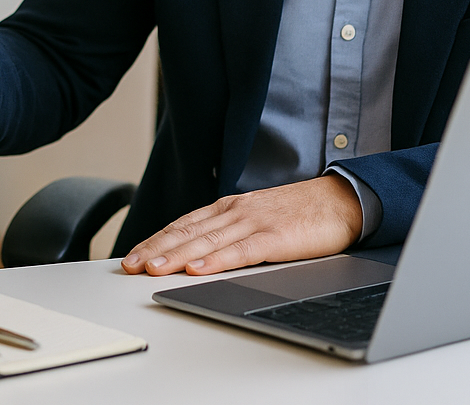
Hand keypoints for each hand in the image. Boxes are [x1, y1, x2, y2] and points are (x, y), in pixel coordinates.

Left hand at [120, 175, 363, 275]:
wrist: (340, 200)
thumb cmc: (299, 213)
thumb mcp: (256, 218)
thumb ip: (229, 233)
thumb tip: (198, 253)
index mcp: (228, 208)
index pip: (182, 225)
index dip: (155, 240)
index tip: (132, 256)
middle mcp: (234, 212)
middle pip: (186, 232)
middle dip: (155, 249)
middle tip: (129, 266)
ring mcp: (253, 223)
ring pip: (206, 241)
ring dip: (176, 255)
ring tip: (152, 269)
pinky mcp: (274, 237)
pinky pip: (240, 251)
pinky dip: (216, 260)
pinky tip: (198, 268)